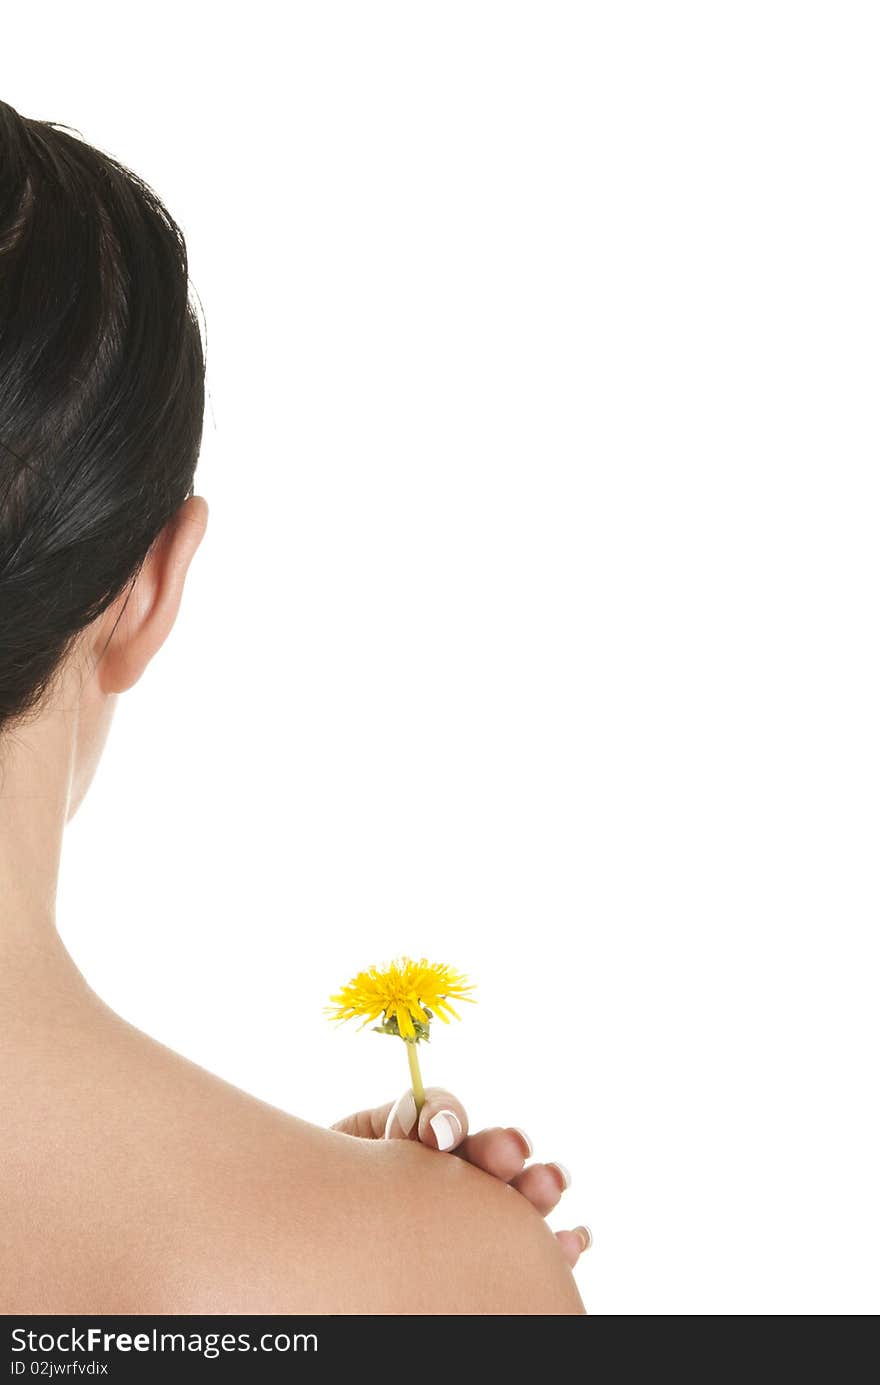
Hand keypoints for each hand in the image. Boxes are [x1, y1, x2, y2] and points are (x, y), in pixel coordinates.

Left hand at [331, 1087, 591, 1268]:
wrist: (321, 1256)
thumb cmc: (329, 1199)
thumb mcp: (347, 1153)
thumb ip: (387, 1129)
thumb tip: (421, 1116)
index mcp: (413, 1137)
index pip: (439, 1114)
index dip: (447, 1115)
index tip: (440, 1133)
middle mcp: (452, 1172)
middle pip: (487, 1152)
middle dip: (501, 1148)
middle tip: (508, 1154)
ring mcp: (476, 1214)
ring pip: (517, 1196)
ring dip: (538, 1187)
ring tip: (549, 1186)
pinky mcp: (494, 1257)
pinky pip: (532, 1251)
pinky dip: (559, 1244)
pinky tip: (573, 1240)